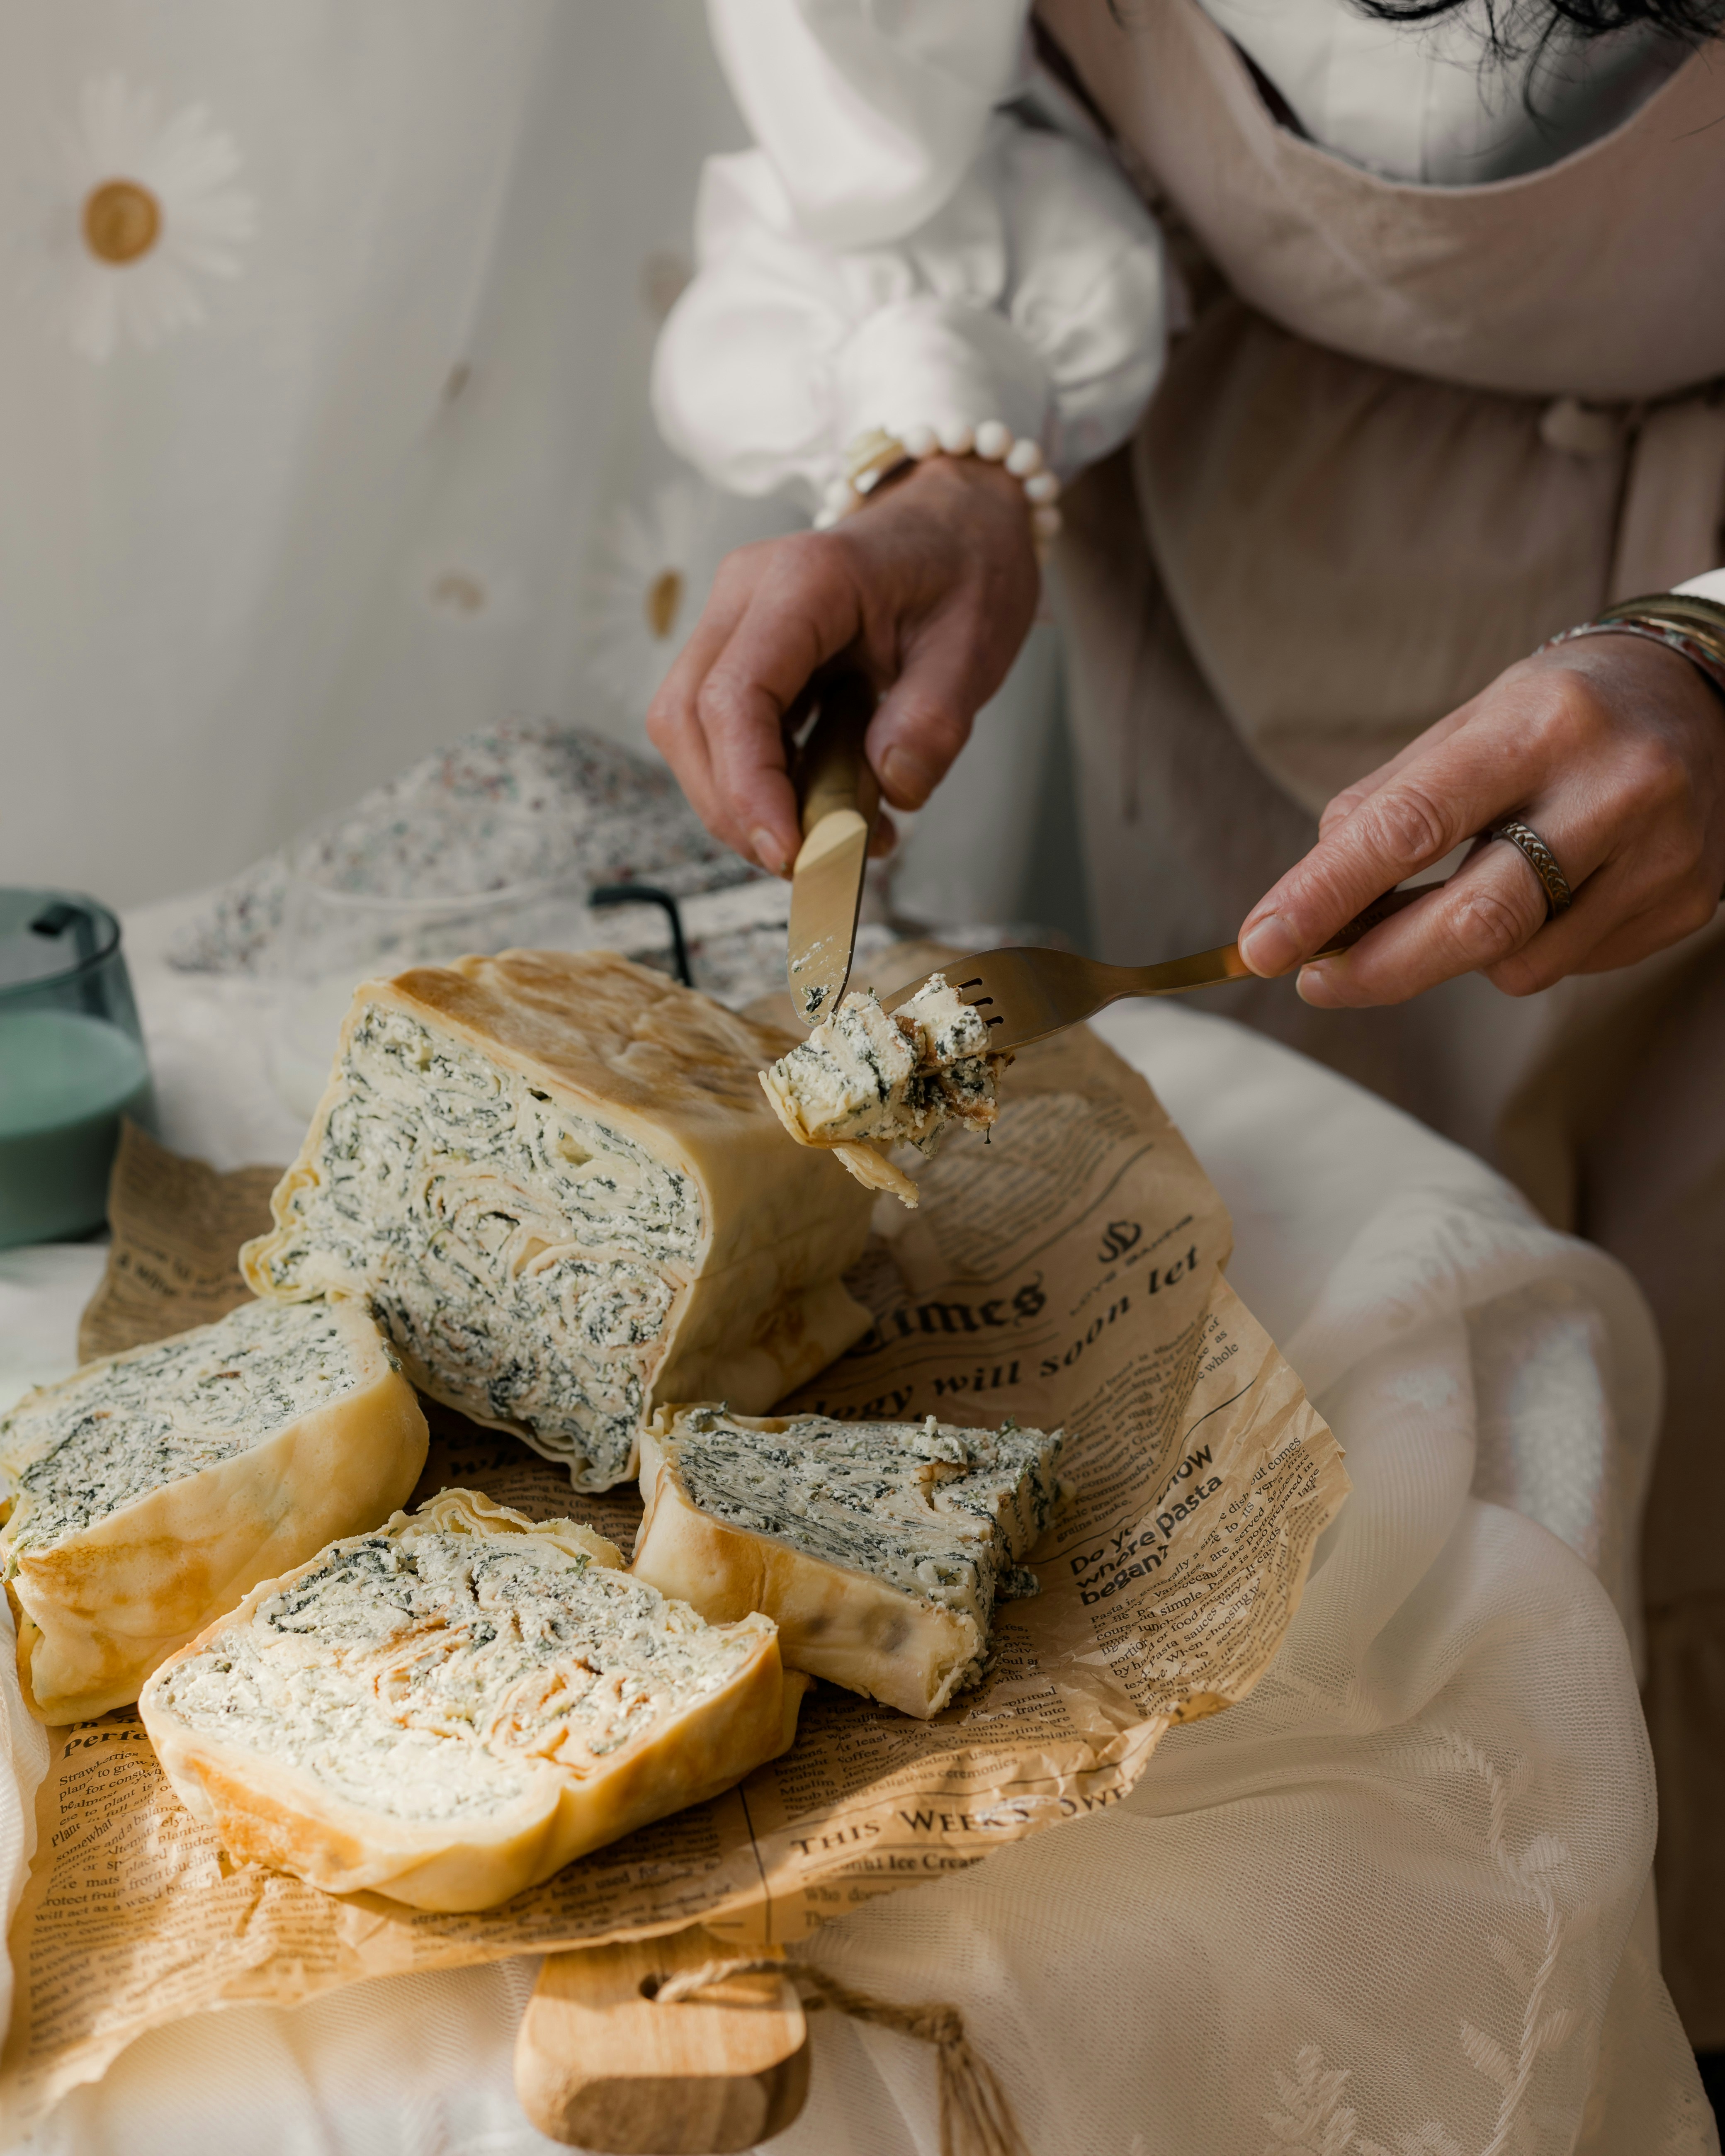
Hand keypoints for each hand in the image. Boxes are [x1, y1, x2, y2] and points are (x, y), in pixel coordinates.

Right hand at [646, 456, 1039, 873]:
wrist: (957, 520)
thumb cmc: (966, 567)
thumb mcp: (975, 641)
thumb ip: (934, 717)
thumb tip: (892, 785)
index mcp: (804, 580)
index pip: (734, 698)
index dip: (748, 788)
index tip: (790, 854)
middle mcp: (746, 593)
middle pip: (687, 719)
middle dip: (732, 808)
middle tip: (805, 864)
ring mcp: (735, 620)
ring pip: (691, 731)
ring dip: (742, 802)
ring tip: (826, 841)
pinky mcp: (742, 651)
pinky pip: (724, 731)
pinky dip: (763, 784)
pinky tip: (826, 809)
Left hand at [1237, 635, 1724, 1003]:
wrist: (1702, 697)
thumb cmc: (1556, 717)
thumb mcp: (1466, 727)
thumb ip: (1383, 806)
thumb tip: (1307, 899)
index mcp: (1538, 726)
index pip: (1411, 826)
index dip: (1326, 895)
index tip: (1263, 943)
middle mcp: (1612, 787)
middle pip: (1473, 920)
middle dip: (1377, 967)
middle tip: (1316, 981)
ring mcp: (1661, 853)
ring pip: (1517, 962)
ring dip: (1457, 955)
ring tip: (1464, 899)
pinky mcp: (1684, 903)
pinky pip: (1567, 964)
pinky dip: (1524, 949)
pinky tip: (1545, 896)